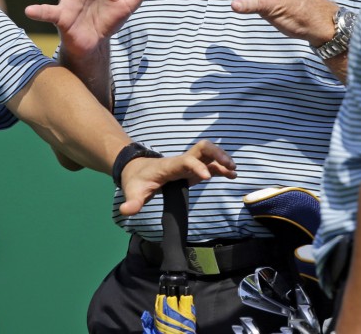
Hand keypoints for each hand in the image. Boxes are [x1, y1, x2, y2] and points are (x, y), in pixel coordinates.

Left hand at [117, 140, 235, 215]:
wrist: (136, 169)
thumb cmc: (136, 180)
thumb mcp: (133, 191)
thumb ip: (132, 202)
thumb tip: (126, 211)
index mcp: (169, 166)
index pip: (185, 160)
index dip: (196, 166)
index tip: (206, 177)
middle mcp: (181, 161)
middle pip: (202, 148)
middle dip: (216, 154)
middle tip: (229, 165)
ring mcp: (188, 163)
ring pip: (208, 153)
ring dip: (222, 159)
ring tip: (234, 171)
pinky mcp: (192, 169)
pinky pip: (210, 164)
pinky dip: (221, 168)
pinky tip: (232, 175)